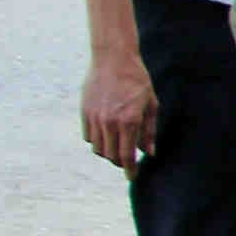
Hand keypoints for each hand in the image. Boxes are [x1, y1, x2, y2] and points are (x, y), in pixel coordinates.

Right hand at [80, 49, 156, 168]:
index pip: (127, 155)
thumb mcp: (150, 104)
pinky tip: (107, 135)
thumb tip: (148, 152)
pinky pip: (89, 137)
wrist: (113, 58)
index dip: (130, 170)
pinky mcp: (85, 112)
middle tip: (127, 160)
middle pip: (110, 156)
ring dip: (108, 152)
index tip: (132, 177)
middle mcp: (110, 122)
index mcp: (129, 121)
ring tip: (117, 147)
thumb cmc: (137, 80)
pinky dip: (98, 141)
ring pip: (98, 148)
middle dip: (119, 162)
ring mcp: (95, 117)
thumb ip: (149, 131)